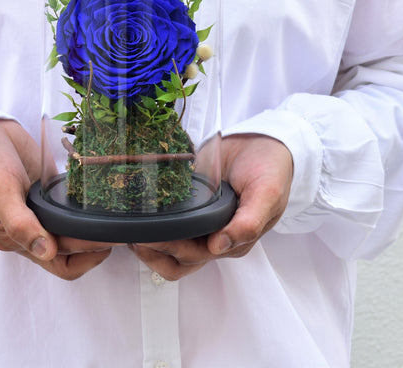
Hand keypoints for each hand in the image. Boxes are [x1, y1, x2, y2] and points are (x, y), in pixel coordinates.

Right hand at [0, 118, 112, 279]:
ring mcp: (43, 209)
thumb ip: (19, 222)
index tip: (107, 243)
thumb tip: (45, 252)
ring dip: (95, 228)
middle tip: (122, 229)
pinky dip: (88, 208)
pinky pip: (72, 207)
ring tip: (118, 218)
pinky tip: (103, 200)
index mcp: (15, 238)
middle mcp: (32, 229)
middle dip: (97, 243)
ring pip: (75, 230)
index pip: (58, 263)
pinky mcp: (49, 191)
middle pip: (73, 248)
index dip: (85, 258)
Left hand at [130, 134, 292, 279]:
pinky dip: (152, 225)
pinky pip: (169, 223)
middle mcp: (215, 236)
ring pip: (170, 248)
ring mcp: (201, 222)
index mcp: (234, 240)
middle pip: (178, 259)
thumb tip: (219, 246)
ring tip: (130, 232)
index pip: (196, 257)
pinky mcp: (191, 204)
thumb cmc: (271, 171)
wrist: (265, 143)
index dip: (172, 250)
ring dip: (150, 246)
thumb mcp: (267, 194)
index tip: (151, 238)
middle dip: (154, 252)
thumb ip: (248, 222)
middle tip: (135, 235)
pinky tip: (137, 216)